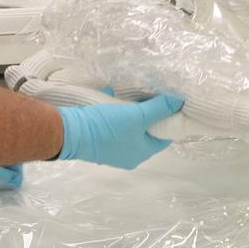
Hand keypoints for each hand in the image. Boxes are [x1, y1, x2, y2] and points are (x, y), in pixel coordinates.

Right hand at [57, 94, 183, 168]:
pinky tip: (110, 94)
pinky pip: (112, 123)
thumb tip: (179, 101)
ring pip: (128, 126)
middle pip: (146, 131)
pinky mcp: (98, 140)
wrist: (70, 132)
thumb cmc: (108, 127)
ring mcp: (112, 148)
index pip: (164, 137)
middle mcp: (128, 154)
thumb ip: (159, 108)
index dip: (169, 120)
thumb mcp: (137, 115)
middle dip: (147, 111)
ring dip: (129, 109)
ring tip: (131, 92)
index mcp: (141, 153)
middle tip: (150, 94)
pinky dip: (114, 110)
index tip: (170, 103)